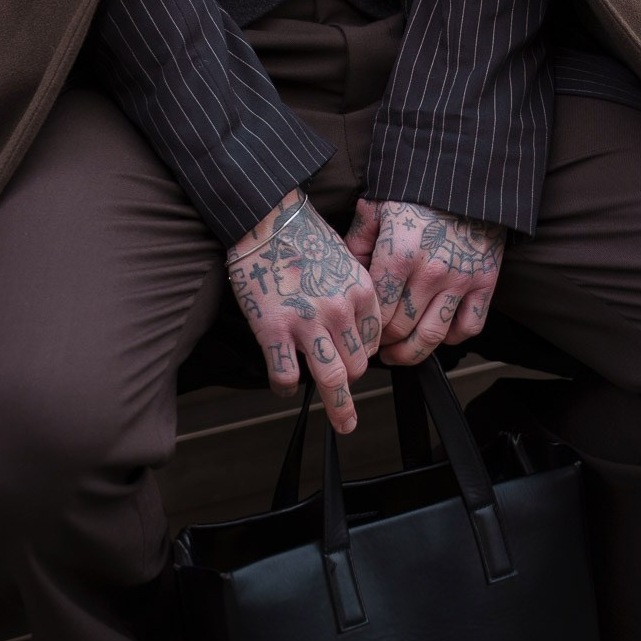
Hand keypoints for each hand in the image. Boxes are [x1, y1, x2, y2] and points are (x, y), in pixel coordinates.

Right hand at [225, 189, 381, 433]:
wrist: (266, 217)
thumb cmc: (301, 236)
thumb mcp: (344, 258)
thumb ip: (353, 294)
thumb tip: (353, 330)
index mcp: (361, 290)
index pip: (374, 341)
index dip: (363, 353)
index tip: (352, 358)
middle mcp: (339, 309)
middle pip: (357, 365)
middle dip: (350, 379)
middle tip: (342, 386)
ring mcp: (307, 322)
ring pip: (333, 380)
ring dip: (339, 407)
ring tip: (343, 423)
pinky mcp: (274, 330)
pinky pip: (287, 377)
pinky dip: (286, 388)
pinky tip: (283, 384)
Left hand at [344, 197, 504, 364]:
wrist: (464, 174)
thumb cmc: (416, 189)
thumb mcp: (377, 207)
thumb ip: (357, 242)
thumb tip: (343, 276)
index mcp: (399, 255)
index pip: (378, 312)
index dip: (366, 329)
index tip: (359, 333)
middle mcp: (430, 272)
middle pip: (402, 329)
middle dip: (385, 343)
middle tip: (376, 346)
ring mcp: (461, 280)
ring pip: (434, 336)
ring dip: (413, 352)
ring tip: (399, 353)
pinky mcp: (486, 281)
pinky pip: (469, 326)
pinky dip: (453, 337)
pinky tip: (437, 333)